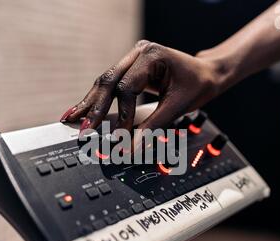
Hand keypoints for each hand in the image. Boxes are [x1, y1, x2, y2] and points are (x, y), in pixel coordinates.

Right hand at [60, 40, 229, 134]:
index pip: (127, 88)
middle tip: (83, 128)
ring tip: (71, 119)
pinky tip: (81, 110)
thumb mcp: (178, 106)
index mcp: (151, 55)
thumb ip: (154, 126)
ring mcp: (131, 60)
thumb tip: (132, 147)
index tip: (120, 138)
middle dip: (94, 107)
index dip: (122, 115)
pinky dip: (96, 100)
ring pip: (104, 83)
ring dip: (89, 103)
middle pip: (108, 81)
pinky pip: (109, 85)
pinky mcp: (129, 70)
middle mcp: (137, 53)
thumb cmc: (198, 84)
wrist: (207, 73)